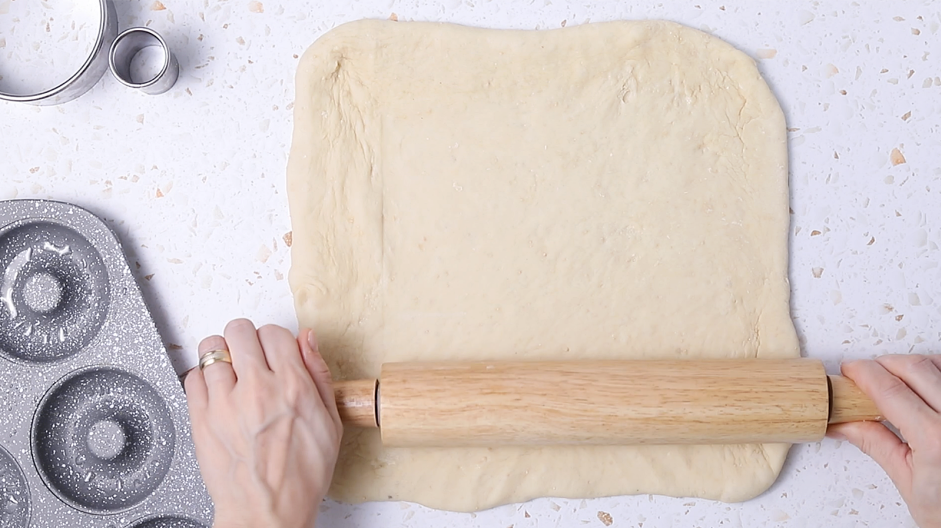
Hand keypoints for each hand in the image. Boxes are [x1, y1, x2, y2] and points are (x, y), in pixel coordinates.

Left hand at [184, 319, 342, 527]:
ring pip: (211, 348)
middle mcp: (256, 389)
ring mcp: (224, 403)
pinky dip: (204, 378)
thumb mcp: (330, 423)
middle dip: (248, 339)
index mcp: (292, 387)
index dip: (276, 340)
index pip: (275, 333)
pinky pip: (192, 376)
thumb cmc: (301, 476)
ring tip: (231, 372)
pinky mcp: (200, 418)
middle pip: (240, 330)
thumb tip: (308, 339)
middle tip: (252, 357)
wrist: (267, 512)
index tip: (276, 353)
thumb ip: (319, 374)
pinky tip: (217, 392)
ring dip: (223, 355)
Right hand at [828, 355, 940, 527]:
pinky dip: (936, 372)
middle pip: (914, 367)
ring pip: (939, 364)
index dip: (863, 373)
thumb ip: (877, 445)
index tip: (849, 371)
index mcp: (936, 440)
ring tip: (897, 381)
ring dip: (912, 366)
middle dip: (883, 364)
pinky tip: (926, 386)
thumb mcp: (910, 485)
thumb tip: (846, 424)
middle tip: (866, 376)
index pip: (889, 388)